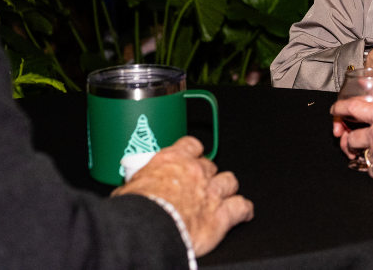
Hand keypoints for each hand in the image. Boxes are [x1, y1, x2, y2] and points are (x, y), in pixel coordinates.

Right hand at [113, 136, 253, 256]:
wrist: (147, 229)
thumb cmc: (136, 209)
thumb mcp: (129, 189)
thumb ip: (138, 183)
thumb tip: (129, 190)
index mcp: (172, 160)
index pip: (191, 145)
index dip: (194, 151)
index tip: (193, 155)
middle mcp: (195, 172)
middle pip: (210, 165)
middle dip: (207, 174)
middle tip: (199, 185)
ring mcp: (211, 192)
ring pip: (229, 181)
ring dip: (226, 188)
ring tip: (221, 196)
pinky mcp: (221, 216)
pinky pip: (241, 207)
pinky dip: (243, 210)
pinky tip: (243, 212)